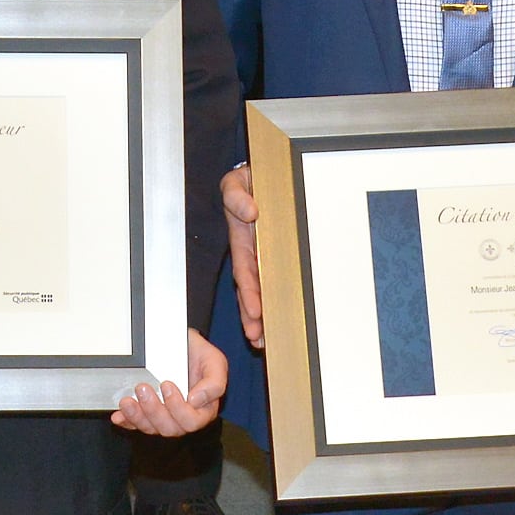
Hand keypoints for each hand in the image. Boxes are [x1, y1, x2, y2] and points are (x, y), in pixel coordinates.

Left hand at [112, 329, 226, 438]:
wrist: (180, 343)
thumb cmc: (199, 355)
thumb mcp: (215, 362)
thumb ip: (214, 383)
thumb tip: (196, 401)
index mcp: (202, 410)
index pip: (191, 422)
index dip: (178, 408)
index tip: (167, 384)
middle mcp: (182, 417)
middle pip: (169, 428)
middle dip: (154, 410)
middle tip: (143, 388)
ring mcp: (163, 415)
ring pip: (151, 428)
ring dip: (138, 416)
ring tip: (128, 400)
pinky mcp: (147, 413)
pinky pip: (135, 424)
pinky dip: (126, 420)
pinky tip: (118, 415)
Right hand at [222, 165, 262, 347]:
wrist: (259, 175)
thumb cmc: (248, 180)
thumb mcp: (236, 182)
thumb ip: (236, 195)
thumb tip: (249, 211)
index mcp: (241, 237)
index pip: (245, 270)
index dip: (249, 291)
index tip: (255, 311)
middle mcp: (251, 250)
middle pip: (250, 289)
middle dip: (252, 315)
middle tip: (257, 337)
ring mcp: (262, 254)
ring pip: (261, 289)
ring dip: (260, 315)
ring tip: (263, 339)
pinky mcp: (274, 254)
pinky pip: (275, 279)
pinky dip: (274, 299)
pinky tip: (277, 319)